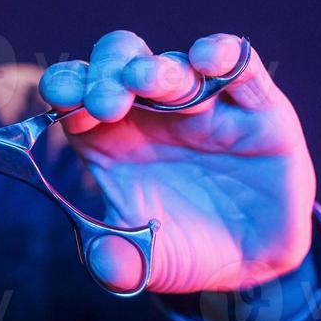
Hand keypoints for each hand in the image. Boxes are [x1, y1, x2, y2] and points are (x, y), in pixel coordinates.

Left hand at [39, 30, 315, 293]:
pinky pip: (241, 68)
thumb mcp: (150, 263)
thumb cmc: (188, 249)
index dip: (68, 88)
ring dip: (155, 69)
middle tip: (103, 103)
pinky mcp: (258, 108)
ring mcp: (205, 105)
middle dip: (106, 74)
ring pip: (175, 66)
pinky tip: (208, 58)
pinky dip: (226, 55)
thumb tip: (104, 265)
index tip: (62, 101)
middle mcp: (153, 110)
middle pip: (120, 65)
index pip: (78, 94)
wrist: (256, 262)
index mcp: (111, 135)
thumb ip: (121, 264)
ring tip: (141, 79)